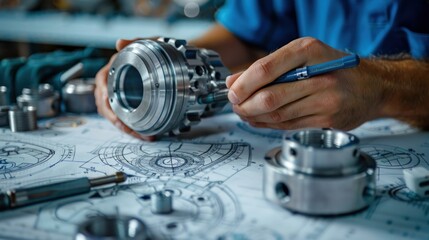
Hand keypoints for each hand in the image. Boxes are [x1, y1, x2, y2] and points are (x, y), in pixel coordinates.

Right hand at [95, 39, 155, 140]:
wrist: (166, 56)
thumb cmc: (152, 48)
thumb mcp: (145, 43)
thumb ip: (132, 43)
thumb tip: (119, 42)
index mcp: (112, 69)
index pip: (102, 83)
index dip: (105, 98)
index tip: (113, 111)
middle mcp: (111, 83)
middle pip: (105, 105)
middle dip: (116, 120)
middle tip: (130, 130)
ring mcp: (117, 94)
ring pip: (114, 115)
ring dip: (125, 127)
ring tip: (140, 135)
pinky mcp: (126, 103)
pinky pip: (123, 117)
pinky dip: (131, 126)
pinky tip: (142, 133)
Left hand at [226, 37, 382, 129]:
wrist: (371, 87)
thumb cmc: (333, 68)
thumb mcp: (302, 56)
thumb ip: (266, 67)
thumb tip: (233, 82)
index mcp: (308, 51)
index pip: (265, 69)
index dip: (243, 85)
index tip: (232, 91)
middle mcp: (319, 76)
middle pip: (269, 97)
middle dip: (245, 105)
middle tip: (235, 105)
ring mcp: (326, 100)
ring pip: (277, 115)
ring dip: (254, 116)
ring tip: (244, 112)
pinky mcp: (327, 121)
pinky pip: (288, 126)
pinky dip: (268, 124)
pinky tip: (259, 120)